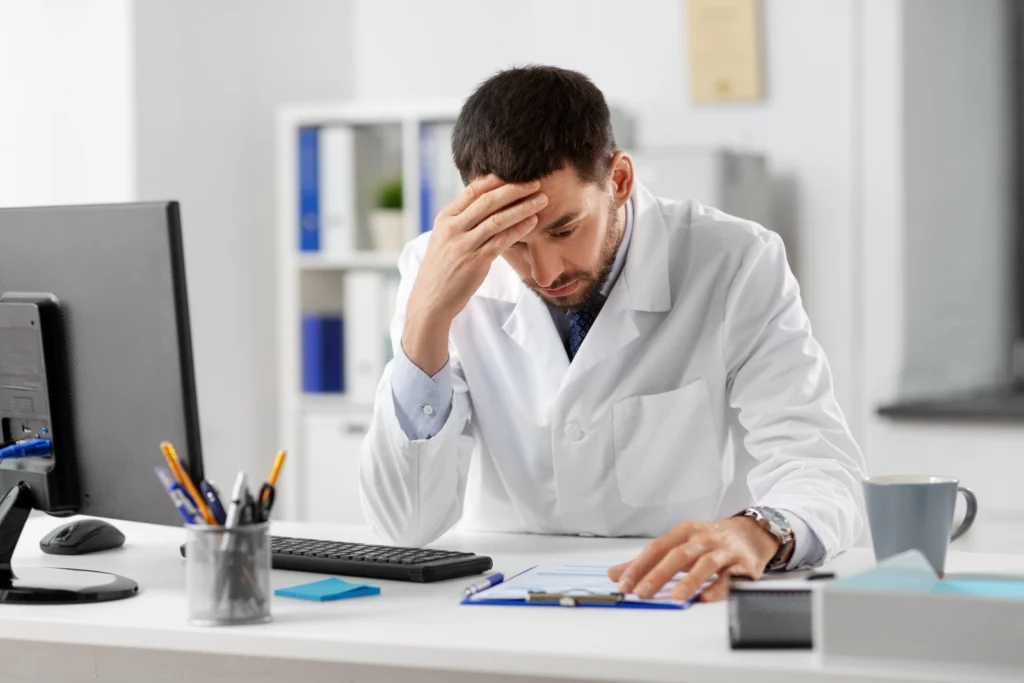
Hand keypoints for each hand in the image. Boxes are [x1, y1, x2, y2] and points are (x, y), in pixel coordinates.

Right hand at [402, 175, 546, 374]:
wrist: (431, 299)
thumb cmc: (442, 269)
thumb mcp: (445, 238)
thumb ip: (462, 221)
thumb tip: (487, 203)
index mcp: (445, 218)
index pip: (472, 191)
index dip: (496, 180)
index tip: (516, 174)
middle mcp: (453, 228)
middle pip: (488, 201)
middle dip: (515, 189)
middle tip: (535, 182)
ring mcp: (464, 245)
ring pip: (498, 219)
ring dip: (523, 207)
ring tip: (541, 200)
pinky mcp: (475, 262)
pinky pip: (502, 241)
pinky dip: (519, 229)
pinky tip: (533, 222)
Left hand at [607, 517, 780, 602]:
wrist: (753, 532)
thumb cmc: (710, 540)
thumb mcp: (679, 544)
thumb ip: (648, 561)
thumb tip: (616, 573)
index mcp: (684, 533)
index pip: (656, 548)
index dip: (639, 565)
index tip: (624, 583)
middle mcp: (702, 539)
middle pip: (677, 555)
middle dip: (658, 574)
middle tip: (642, 592)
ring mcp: (723, 550)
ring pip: (705, 564)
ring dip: (690, 580)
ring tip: (675, 597)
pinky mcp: (742, 563)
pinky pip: (730, 576)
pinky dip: (718, 587)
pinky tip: (707, 597)